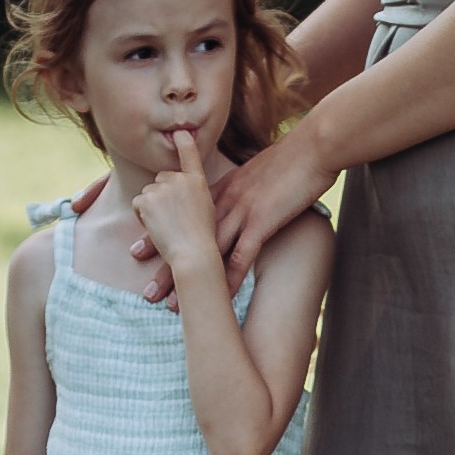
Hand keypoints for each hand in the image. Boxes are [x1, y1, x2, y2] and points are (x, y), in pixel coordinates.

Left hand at [130, 124, 338, 301]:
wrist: (313, 149)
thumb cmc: (293, 159)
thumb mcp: (259, 169)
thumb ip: (244, 184)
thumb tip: (241, 195)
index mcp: (223, 188)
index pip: (184, 216)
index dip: (162, 235)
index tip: (141, 251)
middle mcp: (226, 201)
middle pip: (189, 238)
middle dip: (166, 266)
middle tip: (149, 291)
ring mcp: (242, 212)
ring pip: (208, 252)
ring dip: (190, 281)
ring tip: (172, 305)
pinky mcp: (261, 222)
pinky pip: (241, 257)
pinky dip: (230, 280)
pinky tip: (220, 299)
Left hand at [130, 129, 222, 284]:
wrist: (195, 254)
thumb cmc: (204, 241)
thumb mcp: (206, 211)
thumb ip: (194, 195)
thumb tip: (181, 191)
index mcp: (198, 182)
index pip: (190, 155)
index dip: (184, 141)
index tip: (180, 130)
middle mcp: (181, 179)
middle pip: (161, 179)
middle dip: (161, 196)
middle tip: (174, 220)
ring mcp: (164, 188)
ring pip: (148, 194)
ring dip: (152, 209)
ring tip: (168, 227)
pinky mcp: (148, 199)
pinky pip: (138, 204)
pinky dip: (143, 217)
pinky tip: (158, 228)